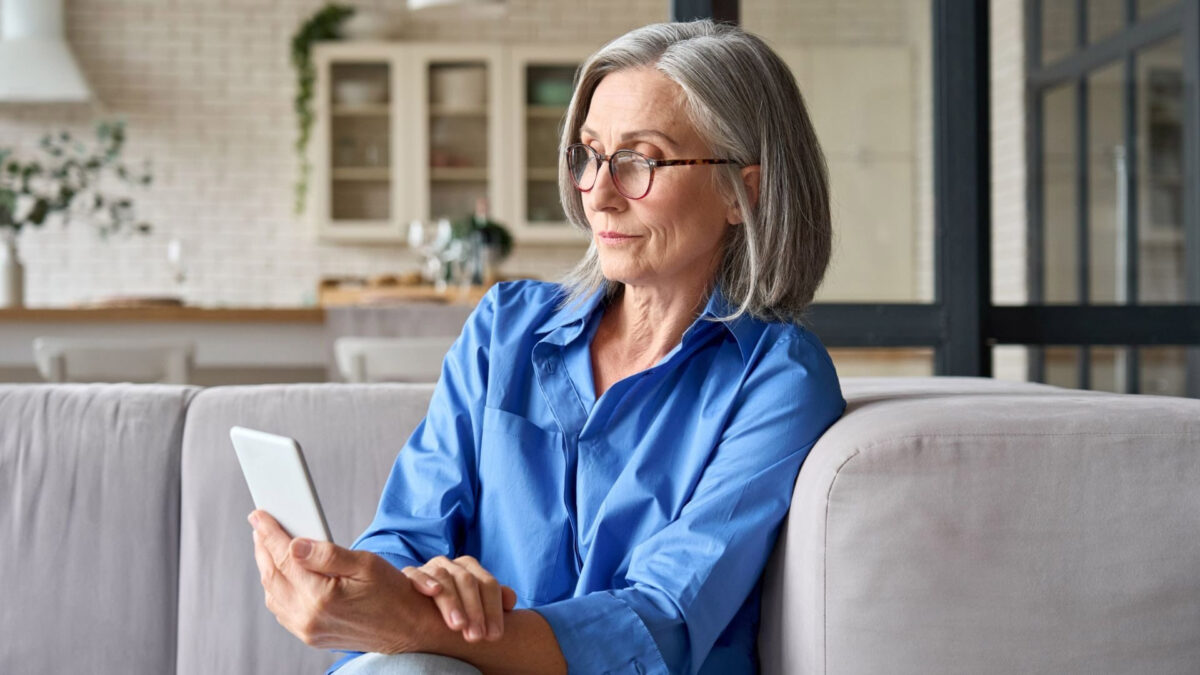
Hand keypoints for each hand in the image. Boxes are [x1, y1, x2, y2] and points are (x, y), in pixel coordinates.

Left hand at [248, 510, 439, 653]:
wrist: (409, 629)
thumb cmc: (393, 594)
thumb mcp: (366, 564)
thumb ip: (327, 554)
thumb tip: (295, 544)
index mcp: (321, 597)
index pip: (284, 559)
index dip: (269, 534)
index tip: (260, 517)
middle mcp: (309, 618)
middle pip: (272, 577)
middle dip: (263, 548)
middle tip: (260, 527)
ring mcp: (308, 630)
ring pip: (272, 595)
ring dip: (268, 568)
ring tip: (270, 546)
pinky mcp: (311, 636)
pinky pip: (282, 611)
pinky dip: (277, 589)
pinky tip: (283, 574)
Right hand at [401, 556, 517, 642]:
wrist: (420, 604)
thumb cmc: (456, 607)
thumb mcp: (476, 605)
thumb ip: (494, 602)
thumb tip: (511, 601)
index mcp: (471, 568)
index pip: (488, 584)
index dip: (493, 610)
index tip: (494, 636)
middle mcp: (452, 565)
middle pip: (467, 581)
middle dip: (474, 610)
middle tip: (476, 637)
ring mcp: (430, 567)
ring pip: (443, 578)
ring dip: (452, 602)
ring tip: (458, 625)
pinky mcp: (410, 574)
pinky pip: (414, 573)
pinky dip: (424, 581)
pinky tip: (433, 592)